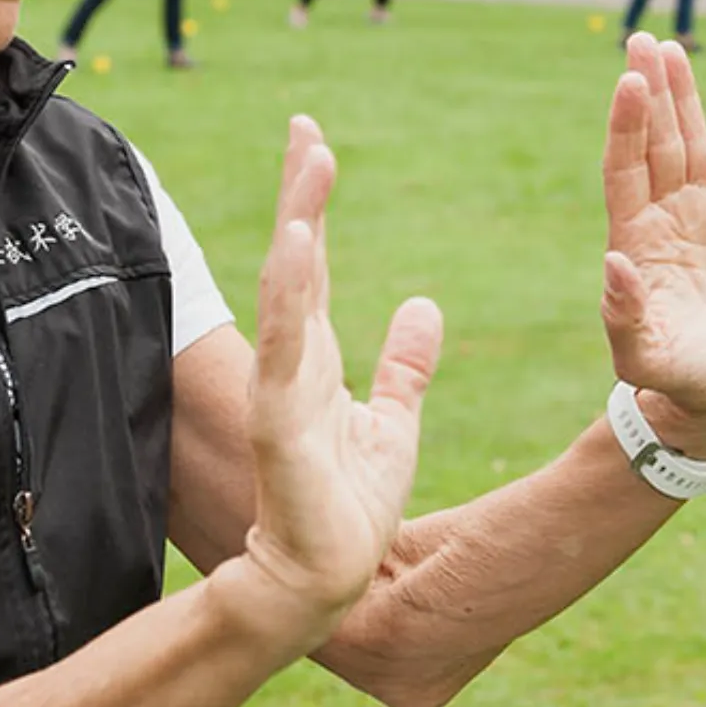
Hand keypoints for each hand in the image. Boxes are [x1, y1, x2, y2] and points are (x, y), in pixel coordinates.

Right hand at [239, 117, 442, 634]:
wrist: (325, 580)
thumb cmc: (348, 508)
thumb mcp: (393, 424)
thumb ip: (404, 366)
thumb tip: (424, 306)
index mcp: (314, 358)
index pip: (313, 264)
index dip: (313, 204)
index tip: (315, 142)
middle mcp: (292, 361)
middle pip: (296, 261)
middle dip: (302, 193)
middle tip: (307, 126)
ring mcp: (281, 389)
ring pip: (288, 293)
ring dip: (298, 226)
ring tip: (311, 166)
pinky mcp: (283, 423)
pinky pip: (286, 350)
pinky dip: (289, 298)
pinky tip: (299, 248)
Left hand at [600, 35, 705, 460]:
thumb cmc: (677, 381)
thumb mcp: (643, 356)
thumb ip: (623, 314)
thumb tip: (613, 264)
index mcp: (635, 241)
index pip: (626, 168)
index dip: (626, 125)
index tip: (627, 80)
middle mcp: (664, 219)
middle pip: (653, 141)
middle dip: (647, 91)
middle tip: (642, 39)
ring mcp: (702, 217)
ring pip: (691, 142)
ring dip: (680, 97)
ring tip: (670, 48)